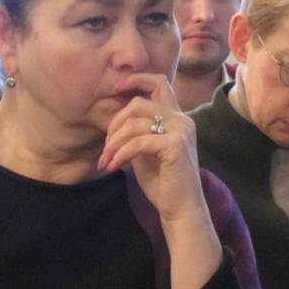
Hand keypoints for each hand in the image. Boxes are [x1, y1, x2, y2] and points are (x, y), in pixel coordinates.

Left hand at [98, 73, 220, 288]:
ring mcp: (181, 131)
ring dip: (114, 142)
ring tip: (106, 160)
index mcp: (177, 118)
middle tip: (106, 145)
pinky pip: (138, 141)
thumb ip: (137, 131)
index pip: (160, 82)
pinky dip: (120, 153)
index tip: (115, 89)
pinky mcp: (175, 145)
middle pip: (140, 102)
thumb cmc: (163, 183)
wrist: (180, 209)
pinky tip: (114, 166)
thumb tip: (115, 118)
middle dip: (115, 122)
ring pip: (135, 121)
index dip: (136, 80)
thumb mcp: (146, 151)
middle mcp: (182, 119)